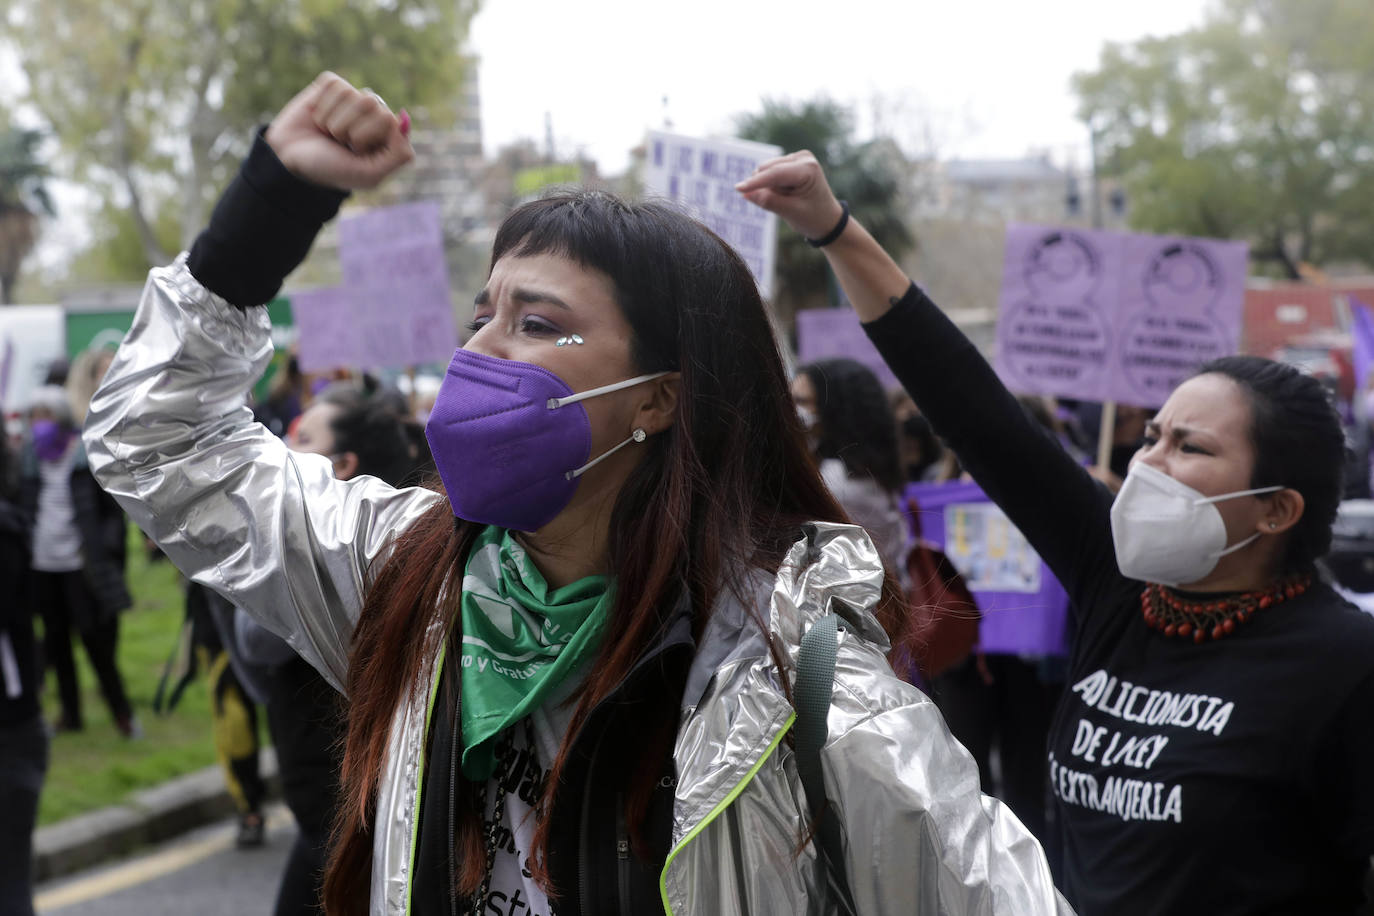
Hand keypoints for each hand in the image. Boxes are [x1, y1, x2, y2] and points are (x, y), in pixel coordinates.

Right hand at [264, 72, 413, 190]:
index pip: (389, 119)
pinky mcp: (331, 86)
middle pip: (371, 104)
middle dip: (350, 130)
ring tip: (329, 133)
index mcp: (388, 134)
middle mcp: (374, 113)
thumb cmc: (331, 169)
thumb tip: (404, 121)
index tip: (356, 152)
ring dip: (334, 120)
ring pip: (351, 94)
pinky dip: (322, 106)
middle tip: (341, 143)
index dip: (368, 138)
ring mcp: (353, 98)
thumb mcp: (368, 174)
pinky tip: (318, 118)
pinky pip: (334, 85)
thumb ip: (398, 155)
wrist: (290, 160)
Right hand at [735, 151, 844, 239]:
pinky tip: (785, 194)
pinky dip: (772, 186)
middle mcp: (803, 157)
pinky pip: (769, 173)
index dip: (755, 182)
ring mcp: (796, 157)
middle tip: (783, 204)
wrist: (827, 220)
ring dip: (769, 188)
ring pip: (766, 171)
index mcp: (808, 168)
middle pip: (767, 170)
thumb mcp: (791, 213)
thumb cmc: (813, 218)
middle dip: (766, 188)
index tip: (737, 189)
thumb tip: (745, 193)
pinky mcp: (790, 162)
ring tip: (787, 199)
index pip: (775, 174)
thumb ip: (768, 202)